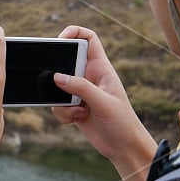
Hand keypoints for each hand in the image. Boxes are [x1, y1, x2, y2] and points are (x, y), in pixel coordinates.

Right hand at [51, 26, 156, 180]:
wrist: (123, 147)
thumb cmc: (122, 122)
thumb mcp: (103, 103)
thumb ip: (81, 88)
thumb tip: (57, 77)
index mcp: (101, 68)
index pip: (88, 39)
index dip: (73, 33)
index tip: (59, 41)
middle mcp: (89, 77)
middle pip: (65, 62)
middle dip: (57, 72)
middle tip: (57, 84)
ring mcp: (80, 92)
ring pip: (57, 86)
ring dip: (60, 100)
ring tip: (77, 111)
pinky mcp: (73, 106)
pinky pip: (56, 104)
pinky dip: (62, 113)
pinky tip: (77, 120)